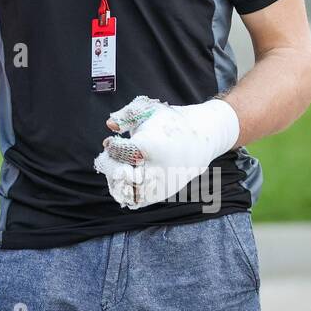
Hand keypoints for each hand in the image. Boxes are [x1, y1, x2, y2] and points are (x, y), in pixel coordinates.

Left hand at [93, 96, 238, 209]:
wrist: (201, 139)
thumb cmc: (169, 122)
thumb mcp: (149, 110)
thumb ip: (127, 115)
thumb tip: (110, 125)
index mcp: (152, 146)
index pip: (120, 152)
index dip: (111, 147)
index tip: (110, 142)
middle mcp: (157, 168)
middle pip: (122, 176)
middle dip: (112, 167)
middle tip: (111, 158)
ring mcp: (161, 184)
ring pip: (129, 193)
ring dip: (118, 183)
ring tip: (119, 169)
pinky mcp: (164, 193)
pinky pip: (139, 200)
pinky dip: (128, 193)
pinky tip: (126, 179)